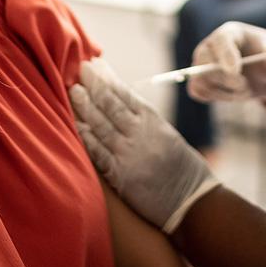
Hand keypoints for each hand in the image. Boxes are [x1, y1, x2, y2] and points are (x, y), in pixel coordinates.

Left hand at [70, 58, 220, 232]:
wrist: (192, 202)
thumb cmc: (183, 168)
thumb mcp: (168, 136)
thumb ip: (145, 122)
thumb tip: (121, 105)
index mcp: (154, 122)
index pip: (126, 94)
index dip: (108, 78)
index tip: (96, 65)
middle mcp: (141, 134)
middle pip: (111, 104)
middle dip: (94, 85)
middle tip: (80, 69)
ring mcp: (129, 154)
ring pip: (101, 125)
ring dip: (85, 106)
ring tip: (73, 91)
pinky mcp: (121, 175)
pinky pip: (98, 152)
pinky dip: (85, 137)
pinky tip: (75, 125)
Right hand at [187, 21, 265, 102]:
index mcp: (232, 33)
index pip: (221, 40)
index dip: (226, 55)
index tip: (236, 72)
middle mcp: (212, 45)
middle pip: (205, 61)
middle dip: (226, 79)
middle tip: (247, 87)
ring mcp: (203, 63)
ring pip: (202, 79)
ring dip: (225, 92)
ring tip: (246, 91)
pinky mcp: (201, 79)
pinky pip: (198, 91)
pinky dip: (216, 97)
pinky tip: (233, 95)